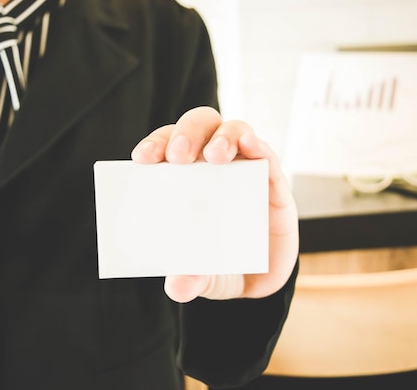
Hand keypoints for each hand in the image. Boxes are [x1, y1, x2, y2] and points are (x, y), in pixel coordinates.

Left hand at [131, 106, 298, 302]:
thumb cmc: (219, 263)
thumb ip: (189, 278)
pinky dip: (258, 146)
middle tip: (178, 156)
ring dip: (223, 137)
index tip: (142, 158)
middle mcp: (212, 166)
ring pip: (233, 131)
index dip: (154, 145)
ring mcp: (244, 169)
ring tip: (215, 156)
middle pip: (198, 128)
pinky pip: (267, 155)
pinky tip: (251, 146)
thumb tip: (177, 287)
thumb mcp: (202, 276)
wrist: (259, 279)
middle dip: (186, 135)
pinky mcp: (273, 182)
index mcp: (183, 178)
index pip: (166, 147)